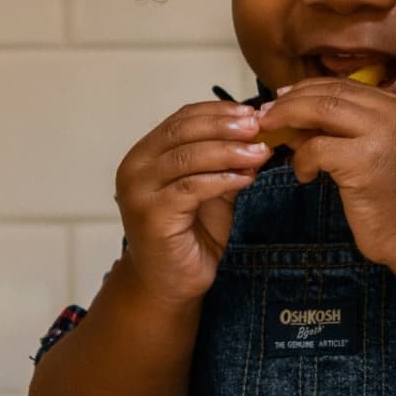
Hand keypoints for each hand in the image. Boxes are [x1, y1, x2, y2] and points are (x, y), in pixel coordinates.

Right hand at [114, 99, 271, 303]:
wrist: (170, 283)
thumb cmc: (191, 235)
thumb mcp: (212, 189)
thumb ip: (226, 162)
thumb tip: (259, 136)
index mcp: (146, 154)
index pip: (182, 119)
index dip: (218, 112)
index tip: (252, 113)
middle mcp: (135, 168)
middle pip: (183, 132)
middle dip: (225, 127)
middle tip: (259, 127)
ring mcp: (139, 191)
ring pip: (188, 157)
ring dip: (229, 152)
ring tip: (260, 153)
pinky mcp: (152, 215)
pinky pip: (192, 188)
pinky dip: (222, 179)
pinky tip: (246, 178)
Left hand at [256, 79, 395, 267]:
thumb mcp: (372, 152)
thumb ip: (343, 131)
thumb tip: (292, 117)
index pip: (345, 86)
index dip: (308, 89)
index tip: (282, 100)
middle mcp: (395, 113)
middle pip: (331, 92)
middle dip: (292, 101)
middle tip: (265, 116)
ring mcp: (383, 134)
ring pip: (322, 110)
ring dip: (289, 120)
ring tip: (272, 136)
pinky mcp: (365, 161)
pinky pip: (317, 147)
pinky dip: (302, 159)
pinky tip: (306, 176)